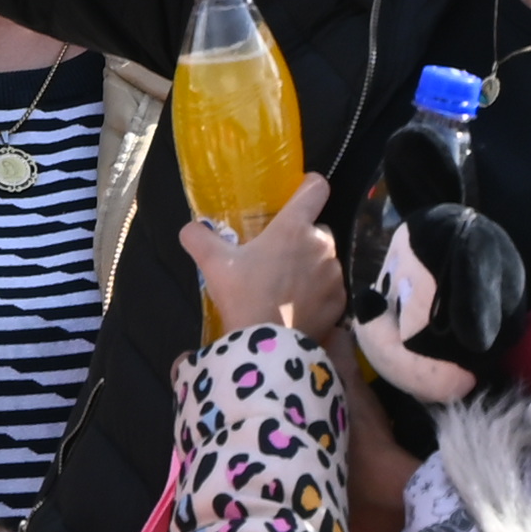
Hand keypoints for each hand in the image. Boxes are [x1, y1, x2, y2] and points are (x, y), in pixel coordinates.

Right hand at [184, 174, 344, 338]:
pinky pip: (331, 287)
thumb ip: (199, 238)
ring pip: (325, 259)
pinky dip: (319, 292)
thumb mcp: (214, 264)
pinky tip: (299, 305)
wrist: (268, 345)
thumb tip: (189, 229)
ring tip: (286, 286)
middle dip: (302, 238)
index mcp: (294, 227)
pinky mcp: (341, 300)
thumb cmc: (243, 296)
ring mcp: (334, 273)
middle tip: (277, 257)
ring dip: (311, 265)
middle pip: (318, 228)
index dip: (309, 186)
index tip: (298, 194)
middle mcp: (322, 243)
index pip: (316, 188)